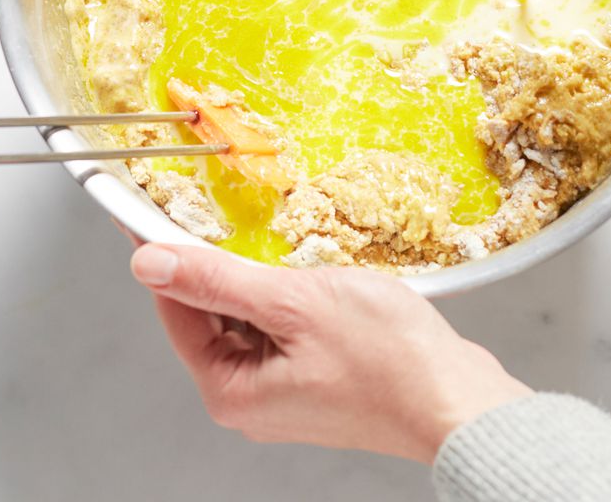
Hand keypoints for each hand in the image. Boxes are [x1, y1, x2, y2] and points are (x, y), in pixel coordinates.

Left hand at [129, 243, 531, 461]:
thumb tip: (151, 264)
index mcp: (230, 390)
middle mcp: (249, 401)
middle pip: (211, 315)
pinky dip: (293, 299)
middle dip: (223, 266)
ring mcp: (284, 394)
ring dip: (264, 280)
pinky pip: (285, 329)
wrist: (460, 399)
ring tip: (291, 251)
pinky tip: (318, 277)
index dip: (168, 253)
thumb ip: (219, 280)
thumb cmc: (390, 361)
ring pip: (251, 319)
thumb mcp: (294, 303)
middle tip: (232, 216)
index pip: (176, 309)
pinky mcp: (316, 382)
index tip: (159, 209)